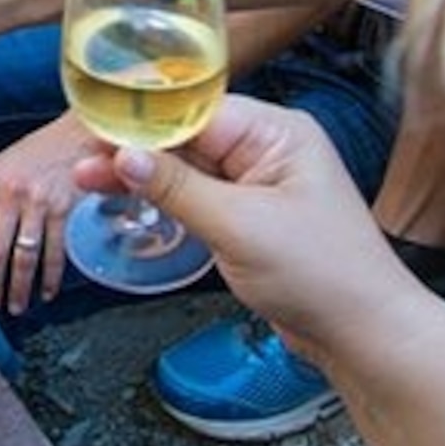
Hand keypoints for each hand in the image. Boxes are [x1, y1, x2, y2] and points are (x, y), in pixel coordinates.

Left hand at [0, 113, 95, 313]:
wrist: (79, 135)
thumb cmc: (36, 152)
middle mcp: (9, 194)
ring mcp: (38, 202)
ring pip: (22, 259)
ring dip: (18, 289)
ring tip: (16, 306)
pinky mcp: (65, 210)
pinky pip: (54, 253)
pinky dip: (50, 279)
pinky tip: (46, 292)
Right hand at [75, 95, 404, 357]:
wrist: (363, 334)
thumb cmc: (322, 276)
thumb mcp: (240, 226)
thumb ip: (178, 187)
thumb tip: (123, 154)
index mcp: (278, 132)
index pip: (196, 111)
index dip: (141, 122)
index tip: (93, 131)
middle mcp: (269, 149)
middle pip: (187, 137)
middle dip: (134, 149)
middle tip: (81, 163)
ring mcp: (260, 184)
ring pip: (188, 168)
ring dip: (143, 175)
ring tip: (88, 182)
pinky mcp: (250, 216)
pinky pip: (199, 196)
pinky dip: (165, 198)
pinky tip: (127, 198)